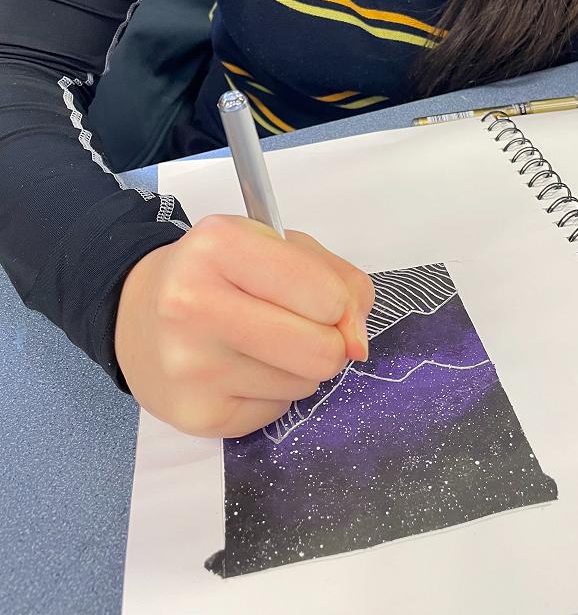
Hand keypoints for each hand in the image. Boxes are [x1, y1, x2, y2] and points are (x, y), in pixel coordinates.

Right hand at [114, 215, 374, 437]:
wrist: (136, 312)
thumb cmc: (219, 272)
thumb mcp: (275, 246)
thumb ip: (336, 278)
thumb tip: (357, 341)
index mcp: (218, 246)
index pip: (327, 297)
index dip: (339, 302)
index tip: (322, 299)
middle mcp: (194, 304)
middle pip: (322, 351)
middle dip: (328, 341)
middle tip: (298, 326)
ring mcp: (191, 366)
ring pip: (304, 384)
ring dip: (297, 366)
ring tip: (258, 343)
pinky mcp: (195, 415)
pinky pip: (276, 410)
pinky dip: (270, 391)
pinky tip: (237, 369)